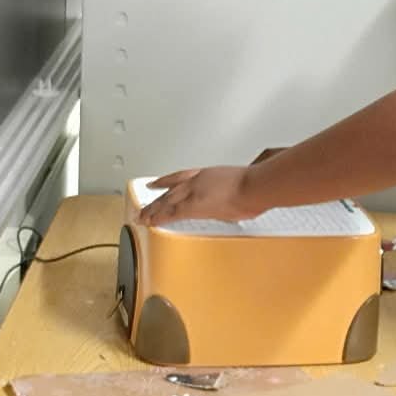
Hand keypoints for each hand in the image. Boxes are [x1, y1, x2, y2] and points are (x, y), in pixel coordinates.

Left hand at [141, 165, 259, 225]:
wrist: (255, 187)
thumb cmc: (254, 186)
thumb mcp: (240, 184)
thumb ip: (233, 193)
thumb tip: (236, 203)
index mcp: (206, 175)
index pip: (179, 177)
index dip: (166, 181)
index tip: (156, 184)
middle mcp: (196, 182)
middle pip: (170, 190)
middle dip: (156, 200)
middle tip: (144, 207)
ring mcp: (193, 193)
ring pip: (167, 201)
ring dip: (152, 209)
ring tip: (141, 216)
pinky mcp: (193, 206)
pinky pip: (171, 212)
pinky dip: (159, 216)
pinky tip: (150, 221)